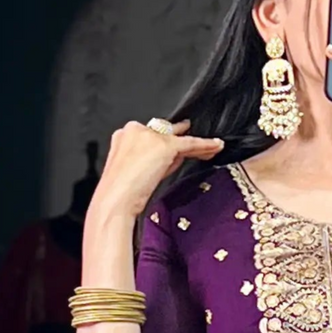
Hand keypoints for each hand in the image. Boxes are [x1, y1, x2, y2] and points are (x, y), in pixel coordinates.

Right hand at [91, 117, 222, 225]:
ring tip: (212, 149)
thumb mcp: (134, 173)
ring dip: (196, 145)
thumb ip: (152, 161)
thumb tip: (174, 158)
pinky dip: (205, 145)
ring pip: (178, 138)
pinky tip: (216, 146)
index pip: (150, 135)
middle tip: (199, 147)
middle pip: (165, 134)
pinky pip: (189, 143)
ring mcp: (149, 136)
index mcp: (124, 135)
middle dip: (180, 143)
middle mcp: (135, 130)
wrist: (115, 202)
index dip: (165, 144)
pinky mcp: (163, 145)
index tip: (176, 149)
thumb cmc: (119, 195)